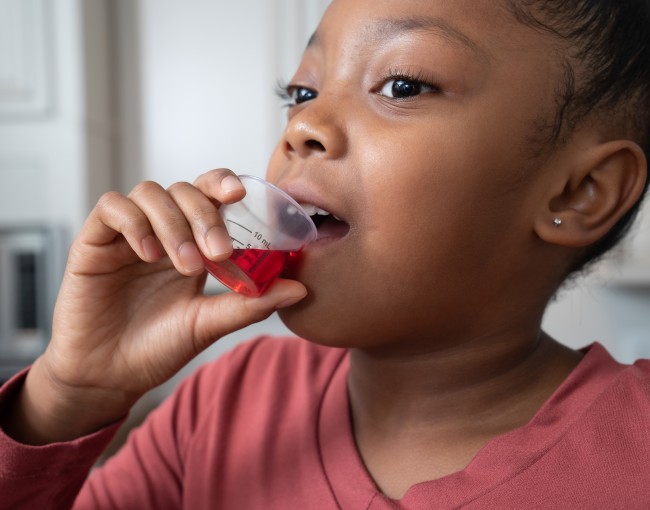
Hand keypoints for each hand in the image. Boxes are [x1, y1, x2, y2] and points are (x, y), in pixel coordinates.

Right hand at [5, 170, 306, 443]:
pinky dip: (134, 223)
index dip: (224, 185)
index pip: (209, 194)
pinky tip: (147, 254)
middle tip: (218, 252)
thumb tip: (300, 289)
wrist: (110, 377)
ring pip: (151, 193)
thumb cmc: (158, 348)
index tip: (242, 196)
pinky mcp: (95, 241)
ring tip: (185, 266)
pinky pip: (112, 207)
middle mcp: (161, 231)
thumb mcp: (208, 324)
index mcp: (191, 243)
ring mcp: (128, 234)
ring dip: (174, 224)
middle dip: (206, 215)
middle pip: (185, 189)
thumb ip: (250, 303)